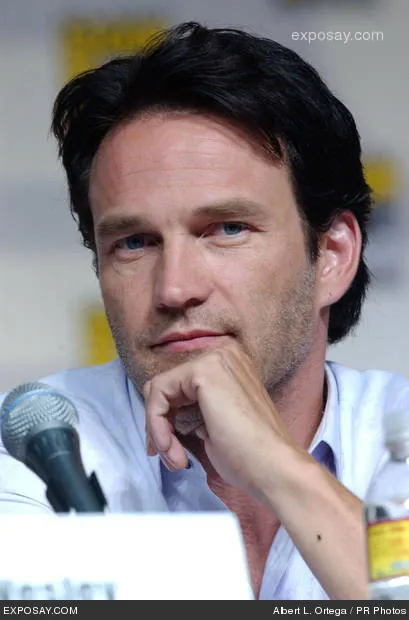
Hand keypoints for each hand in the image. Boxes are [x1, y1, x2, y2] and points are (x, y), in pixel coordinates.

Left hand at [144, 340, 303, 498]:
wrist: (273, 468)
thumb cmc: (250, 455)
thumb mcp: (214, 423)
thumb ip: (194, 409)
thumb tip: (166, 416)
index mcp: (228, 364)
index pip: (179, 386)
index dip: (166, 420)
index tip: (168, 449)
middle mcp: (222, 353)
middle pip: (166, 386)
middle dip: (159, 425)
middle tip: (168, 456)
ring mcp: (214, 359)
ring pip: (158, 390)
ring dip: (159, 430)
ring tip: (174, 458)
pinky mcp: (203, 371)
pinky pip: (158, 394)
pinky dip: (156, 425)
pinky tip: (172, 449)